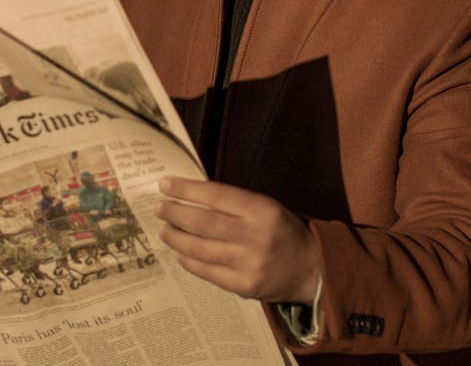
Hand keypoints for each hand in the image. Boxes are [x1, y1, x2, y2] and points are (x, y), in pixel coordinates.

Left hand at [155, 177, 320, 303]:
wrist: (311, 268)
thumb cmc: (283, 232)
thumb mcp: (267, 207)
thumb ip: (234, 203)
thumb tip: (191, 195)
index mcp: (262, 210)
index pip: (216, 196)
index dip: (187, 190)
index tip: (166, 185)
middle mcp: (255, 237)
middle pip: (203, 223)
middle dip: (175, 213)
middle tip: (159, 208)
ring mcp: (248, 264)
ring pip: (200, 248)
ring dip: (176, 237)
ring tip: (164, 229)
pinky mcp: (243, 286)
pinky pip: (206, 271)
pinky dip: (189, 260)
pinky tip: (180, 251)